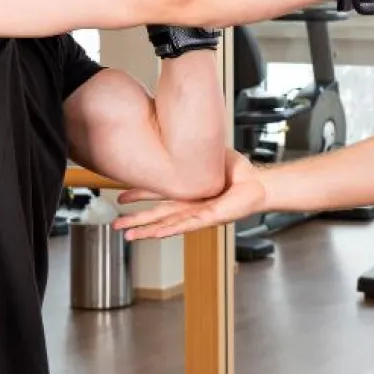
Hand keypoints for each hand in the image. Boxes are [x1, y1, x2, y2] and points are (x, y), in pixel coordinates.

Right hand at [112, 149, 264, 239]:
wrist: (257, 183)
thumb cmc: (237, 173)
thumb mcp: (208, 157)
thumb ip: (192, 153)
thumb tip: (176, 138)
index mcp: (187, 192)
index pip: (157, 195)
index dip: (139, 196)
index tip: (121, 200)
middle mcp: (190, 205)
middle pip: (157, 214)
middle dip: (136, 220)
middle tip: (115, 225)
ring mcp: (199, 213)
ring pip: (167, 223)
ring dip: (147, 230)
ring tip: (129, 235)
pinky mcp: (210, 217)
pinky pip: (188, 224)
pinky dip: (172, 229)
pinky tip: (158, 233)